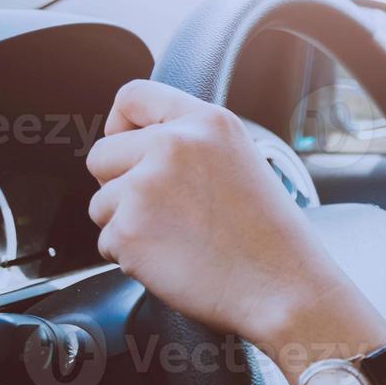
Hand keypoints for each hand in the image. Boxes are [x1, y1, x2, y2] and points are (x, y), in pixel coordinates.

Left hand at [86, 80, 384, 348]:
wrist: (284, 287)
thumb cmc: (271, 239)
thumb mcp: (243, 161)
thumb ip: (192, 144)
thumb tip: (141, 146)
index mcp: (207, 123)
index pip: (132, 97)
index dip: (120, 125)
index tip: (127, 146)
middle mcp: (173, 145)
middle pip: (102, 155)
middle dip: (120, 185)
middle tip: (164, 211)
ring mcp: (146, 186)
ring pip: (101, 204)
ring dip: (127, 224)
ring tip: (178, 238)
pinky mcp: (129, 229)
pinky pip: (106, 242)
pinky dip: (131, 257)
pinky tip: (174, 259)